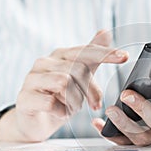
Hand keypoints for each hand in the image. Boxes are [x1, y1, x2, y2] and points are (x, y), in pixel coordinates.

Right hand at [0, 30, 128, 141]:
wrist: (36, 119)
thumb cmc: (60, 97)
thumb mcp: (79, 76)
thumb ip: (91, 56)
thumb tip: (105, 32)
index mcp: (61, 56)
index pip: (87, 51)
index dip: (107, 54)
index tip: (124, 57)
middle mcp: (45, 62)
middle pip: (78, 69)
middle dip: (91, 90)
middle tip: (96, 105)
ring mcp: (32, 78)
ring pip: (64, 83)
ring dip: (75, 101)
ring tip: (73, 108)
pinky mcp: (25, 97)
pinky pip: (51, 102)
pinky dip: (61, 112)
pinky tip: (60, 113)